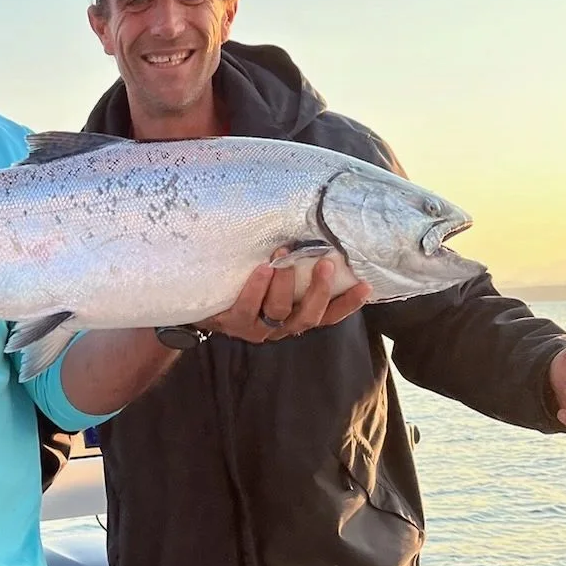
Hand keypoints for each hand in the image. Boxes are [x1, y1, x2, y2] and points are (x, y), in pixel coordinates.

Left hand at [199, 257, 372, 343]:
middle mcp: (280, 327)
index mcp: (294, 317)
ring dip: (286, 282)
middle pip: (308, 317)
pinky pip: (248, 308)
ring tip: (285, 255)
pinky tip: (263, 269)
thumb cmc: (244, 283)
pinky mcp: (233, 323)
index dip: (347, 304)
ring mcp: (256, 328)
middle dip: (320, 290)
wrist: (200, 300)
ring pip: (279, 311)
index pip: (328, 315)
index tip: (365, 285)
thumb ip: (296, 267)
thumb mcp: (274, 277)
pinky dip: (257, 287)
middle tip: (326, 263)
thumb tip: (318, 236)